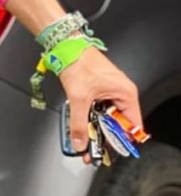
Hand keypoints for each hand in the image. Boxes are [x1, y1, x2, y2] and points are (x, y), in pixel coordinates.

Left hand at [59, 46, 141, 162]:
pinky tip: (81, 122)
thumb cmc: (77, 61)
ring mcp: (110, 90)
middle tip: (91, 146)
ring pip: (106, 116)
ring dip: (95, 126)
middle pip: (118, 123)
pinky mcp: (99, 88)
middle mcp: (121, 92)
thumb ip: (78, 123)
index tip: (107, 150)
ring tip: (84, 136)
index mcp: (125, 93)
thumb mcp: (78, 97)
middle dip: (104, 136)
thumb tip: (80, 142)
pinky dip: (90, 116)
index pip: (132, 127)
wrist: (64, 44)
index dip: (120, 141)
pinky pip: (98, 108)